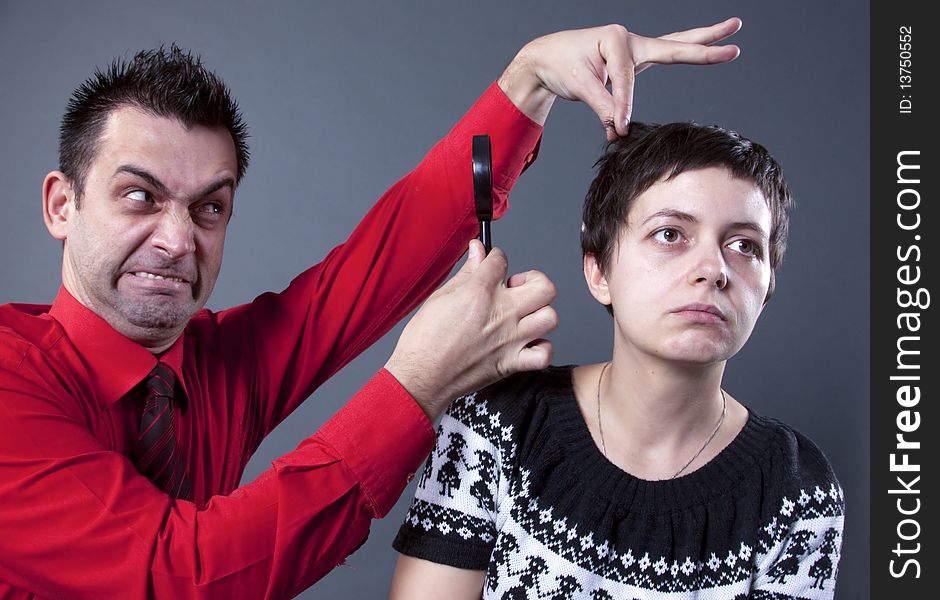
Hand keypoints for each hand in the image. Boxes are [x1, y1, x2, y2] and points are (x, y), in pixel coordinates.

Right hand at [385, 240, 556, 420]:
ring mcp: (510, 339)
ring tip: (523, 314)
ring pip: (550, 317)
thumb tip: (477, 251)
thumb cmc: (425, 341)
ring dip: (539, 312)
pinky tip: (526, 342)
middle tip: (516, 288)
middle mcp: (501, 314)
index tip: (492, 263)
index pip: (501, 260)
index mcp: (480, 293)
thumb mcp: (440, 297)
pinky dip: (540, 347)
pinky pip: (544, 353)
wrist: (421, 377)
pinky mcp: (512, 363)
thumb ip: (466, 273)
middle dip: (533, 280)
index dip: (495, 257)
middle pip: (543, 286)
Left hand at [498, 18, 741, 138]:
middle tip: (734, 46)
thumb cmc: (560, 65)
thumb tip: (619, 132)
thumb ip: (602, 107)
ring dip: (704, 39)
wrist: (547, 58)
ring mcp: (634, 46)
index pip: (625, 79)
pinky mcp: (634, 58)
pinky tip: (707, 46)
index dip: (621, 105)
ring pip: (675, 44)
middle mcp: (629, 38)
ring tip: (734, 29)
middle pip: (673, 44)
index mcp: (615, 39)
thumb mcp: (579, 86)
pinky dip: (685, 51)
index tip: (616, 128)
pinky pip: (664, 55)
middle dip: (704, 47)